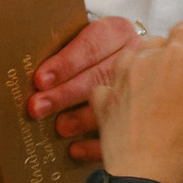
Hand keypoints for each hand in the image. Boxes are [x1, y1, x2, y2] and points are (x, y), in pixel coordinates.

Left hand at [29, 16, 141, 161]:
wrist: (133, 64)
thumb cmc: (91, 53)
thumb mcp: (78, 39)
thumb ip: (61, 50)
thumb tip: (34, 78)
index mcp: (118, 32)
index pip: (91, 44)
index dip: (65, 63)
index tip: (41, 80)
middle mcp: (136, 57)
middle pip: (99, 75)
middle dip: (65, 94)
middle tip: (37, 108)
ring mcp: (148, 86)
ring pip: (115, 103)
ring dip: (82, 118)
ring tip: (59, 128)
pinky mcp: (148, 115)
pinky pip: (125, 133)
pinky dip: (98, 144)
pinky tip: (75, 149)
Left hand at [90, 22, 182, 182]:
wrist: (148, 178)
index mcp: (178, 57)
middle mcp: (144, 61)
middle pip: (157, 41)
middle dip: (172, 52)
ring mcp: (119, 81)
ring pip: (130, 58)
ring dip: (145, 66)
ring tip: (159, 87)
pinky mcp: (102, 103)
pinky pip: (108, 85)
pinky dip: (120, 90)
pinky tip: (131, 104)